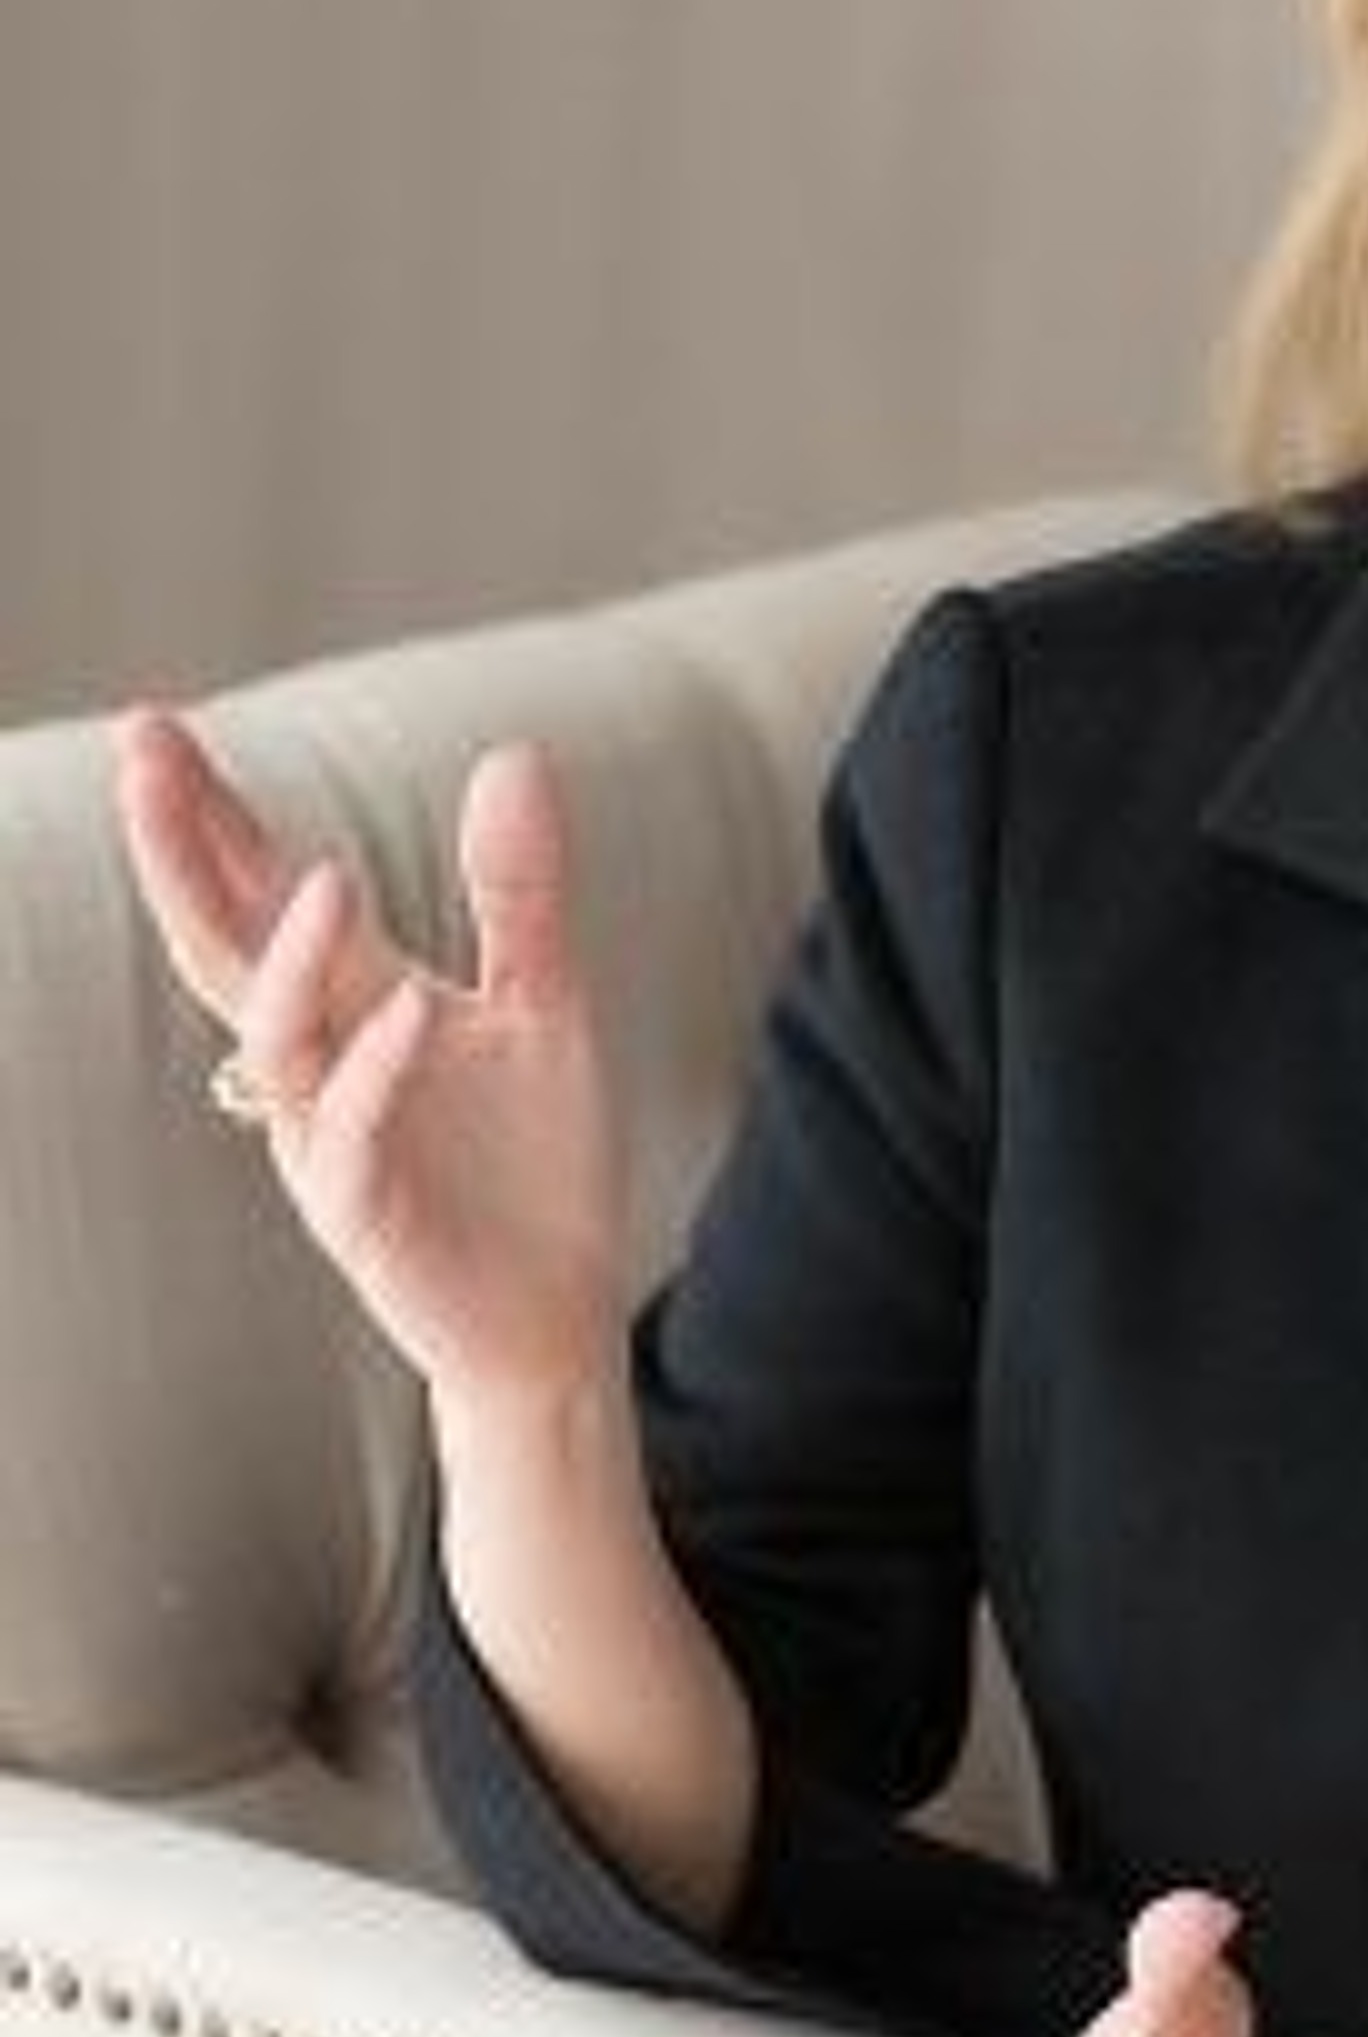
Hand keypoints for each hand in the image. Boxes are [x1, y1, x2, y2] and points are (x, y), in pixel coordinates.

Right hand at [111, 706, 625, 1408]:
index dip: (209, 818)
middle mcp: (319, 1064)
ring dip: (295, 956)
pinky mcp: (368, 1214)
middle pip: (224, 947)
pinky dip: (381, 1072)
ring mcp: (329, 1140)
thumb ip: (519, 890)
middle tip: (143, 756)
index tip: (156, 727)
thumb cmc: (532, 1161)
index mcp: (356, 1003)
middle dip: (181, 856)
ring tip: (329, 872)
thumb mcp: (543, 1002)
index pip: (260, 896)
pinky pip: (356, 1136)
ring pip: (278, 1040)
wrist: (554, 1309)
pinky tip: (416, 1013)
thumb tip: (511, 755)